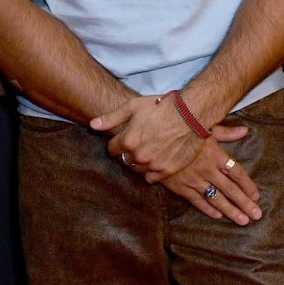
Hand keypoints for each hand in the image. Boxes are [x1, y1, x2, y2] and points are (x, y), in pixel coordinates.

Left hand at [92, 92, 246, 182]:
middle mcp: (139, 156)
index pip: (111, 149)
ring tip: (148, 150)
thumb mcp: (134, 106)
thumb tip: (93, 125)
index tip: (123, 138)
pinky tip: (156, 160)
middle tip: (138, 142)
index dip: (116, 143)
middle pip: (124, 160)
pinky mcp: (167, 170)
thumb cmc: (161, 106)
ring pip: (137, 169)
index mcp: (128, 141)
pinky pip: (151, 178)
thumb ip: (111, 118)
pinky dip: (151, 171)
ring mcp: (153, 165)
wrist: (191, 113)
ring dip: (139, 162)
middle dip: (128, 152)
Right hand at [157, 140, 261, 223]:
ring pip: (216, 198)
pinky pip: (197, 201)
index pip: (236, 172)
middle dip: (244, 203)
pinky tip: (218, 215)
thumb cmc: (181, 131)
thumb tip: (245, 131)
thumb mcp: (205, 128)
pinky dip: (208, 209)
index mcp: (215, 154)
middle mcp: (207, 169)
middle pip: (230, 189)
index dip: (247, 185)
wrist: (153, 140)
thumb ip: (226, 133)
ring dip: (230, 210)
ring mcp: (194, 180)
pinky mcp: (180, 187)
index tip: (256, 196)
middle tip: (256, 215)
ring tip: (242, 221)